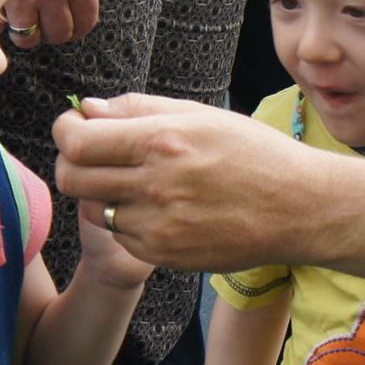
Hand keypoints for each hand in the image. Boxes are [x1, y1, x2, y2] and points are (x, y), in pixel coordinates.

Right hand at [2, 0, 98, 47]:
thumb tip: (53, 26)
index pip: (86, 23)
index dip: (72, 29)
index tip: (60, 23)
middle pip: (59, 34)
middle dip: (45, 31)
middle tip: (34, 17)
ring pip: (28, 36)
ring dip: (20, 30)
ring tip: (14, 10)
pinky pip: (0, 25)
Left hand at [52, 94, 319, 271]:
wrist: (300, 208)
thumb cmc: (255, 154)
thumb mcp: (201, 116)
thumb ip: (138, 109)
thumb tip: (87, 109)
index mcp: (161, 142)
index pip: (77, 141)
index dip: (64, 132)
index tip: (75, 127)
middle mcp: (154, 186)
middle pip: (71, 179)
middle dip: (72, 163)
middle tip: (90, 156)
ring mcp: (158, 227)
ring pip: (94, 210)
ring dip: (103, 194)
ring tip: (137, 182)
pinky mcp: (165, 255)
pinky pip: (122, 235)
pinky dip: (129, 220)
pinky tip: (162, 208)